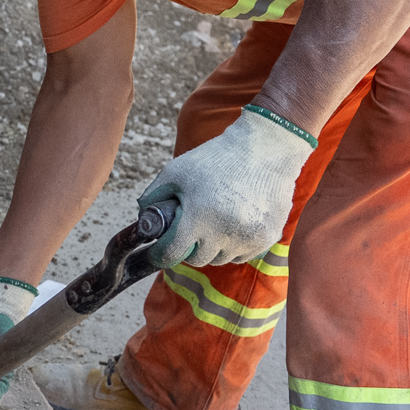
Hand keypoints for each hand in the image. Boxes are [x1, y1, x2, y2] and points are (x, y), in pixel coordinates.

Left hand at [141, 106, 313, 269]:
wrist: (265, 149)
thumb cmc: (217, 158)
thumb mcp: (177, 170)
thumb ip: (153, 195)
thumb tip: (142, 217)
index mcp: (198, 217)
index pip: (171, 253)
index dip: (160, 254)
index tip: (158, 252)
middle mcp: (223, 233)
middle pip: (197, 259)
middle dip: (189, 247)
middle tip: (191, 229)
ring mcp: (248, 238)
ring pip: (220, 259)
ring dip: (213, 247)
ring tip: (215, 221)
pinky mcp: (267, 239)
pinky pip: (242, 255)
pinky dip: (235, 245)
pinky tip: (235, 222)